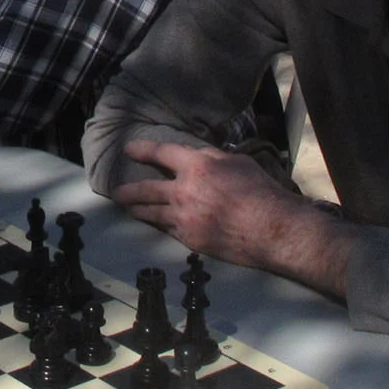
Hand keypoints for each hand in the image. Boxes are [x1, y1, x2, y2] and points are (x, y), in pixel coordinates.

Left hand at [112, 140, 351, 297]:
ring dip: (137, 210)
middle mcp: (184, 191)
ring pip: (151, 213)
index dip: (142, 150)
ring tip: (127, 209)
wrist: (272, 229)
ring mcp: (184, 218)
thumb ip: (212, 158)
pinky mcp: (190, 239)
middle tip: (115, 191)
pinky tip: (155, 225)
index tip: (129, 149)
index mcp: (198, 167)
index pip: (162, 154)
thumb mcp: (237, 163)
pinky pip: (169, 230)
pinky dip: (161, 225)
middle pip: (146, 189)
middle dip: (127, 190)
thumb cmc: (261, 192)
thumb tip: (196, 156)